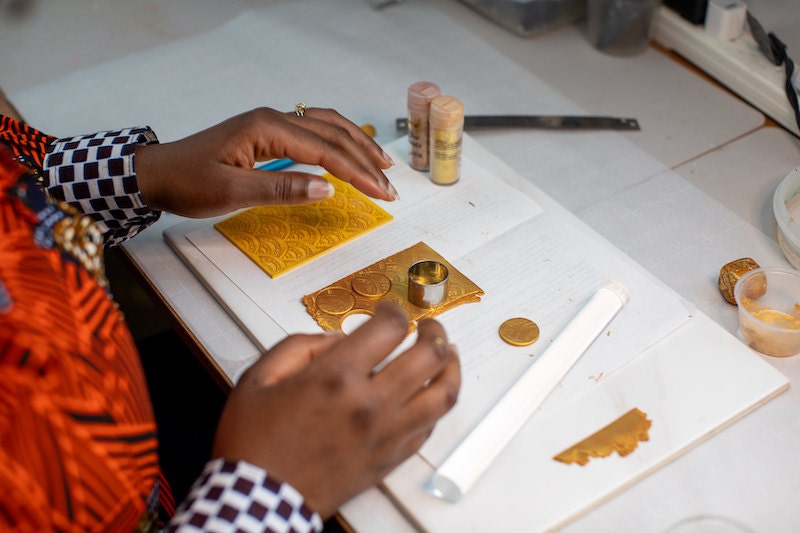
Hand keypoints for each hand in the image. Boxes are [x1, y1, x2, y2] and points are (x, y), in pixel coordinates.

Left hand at [134, 107, 397, 217]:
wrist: (157, 174)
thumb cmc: (188, 183)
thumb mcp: (232, 192)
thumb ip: (281, 189)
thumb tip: (327, 189)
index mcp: (267, 129)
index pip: (326, 151)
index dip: (358, 173)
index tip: (382, 193)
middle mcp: (274, 118)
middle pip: (333, 134)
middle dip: (365, 160)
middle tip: (390, 186)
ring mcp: (271, 122)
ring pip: (327, 126)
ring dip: (357, 144)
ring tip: (382, 165)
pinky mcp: (267, 132)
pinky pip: (313, 130)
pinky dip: (337, 141)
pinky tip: (348, 152)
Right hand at [212, 301, 460, 517]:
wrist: (260, 500)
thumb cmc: (255, 445)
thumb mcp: (258, 378)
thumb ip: (299, 346)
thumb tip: (336, 339)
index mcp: (335, 377)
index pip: (389, 328)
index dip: (395, 311)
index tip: (389, 311)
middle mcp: (368, 404)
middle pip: (428, 355)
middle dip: (433, 331)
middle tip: (428, 326)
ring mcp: (385, 434)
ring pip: (443, 394)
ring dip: (451, 367)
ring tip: (447, 354)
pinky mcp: (390, 459)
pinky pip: (430, 427)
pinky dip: (437, 405)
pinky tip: (431, 393)